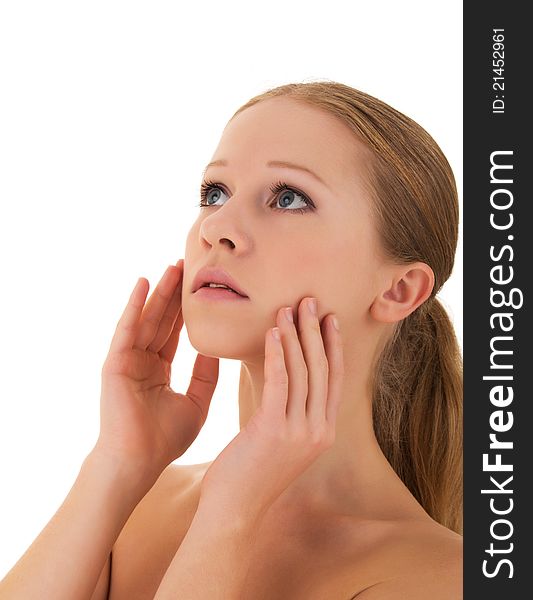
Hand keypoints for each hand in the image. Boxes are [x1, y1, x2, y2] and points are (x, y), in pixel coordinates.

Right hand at [93, 260, 218, 486]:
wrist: (138, 462)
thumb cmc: (165, 439)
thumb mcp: (197, 402)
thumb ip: (207, 375)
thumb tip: (219, 350)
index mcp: (160, 369)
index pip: (176, 332)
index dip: (188, 310)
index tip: (202, 288)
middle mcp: (143, 361)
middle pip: (163, 320)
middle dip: (175, 293)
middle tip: (188, 265)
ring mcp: (127, 360)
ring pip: (147, 319)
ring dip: (159, 292)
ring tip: (172, 266)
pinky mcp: (115, 362)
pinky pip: (127, 328)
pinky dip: (134, 305)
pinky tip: (144, 282)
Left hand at [198, 297, 343, 523]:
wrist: (235, 510)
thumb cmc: (252, 473)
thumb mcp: (282, 441)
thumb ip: (291, 413)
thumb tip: (285, 380)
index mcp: (323, 432)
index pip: (334, 379)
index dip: (333, 346)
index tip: (329, 319)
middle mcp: (318, 430)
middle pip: (322, 369)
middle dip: (317, 331)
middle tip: (311, 301)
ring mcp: (300, 430)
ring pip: (302, 371)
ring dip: (296, 335)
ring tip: (289, 308)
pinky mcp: (275, 428)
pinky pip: (279, 381)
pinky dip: (278, 352)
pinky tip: (273, 331)